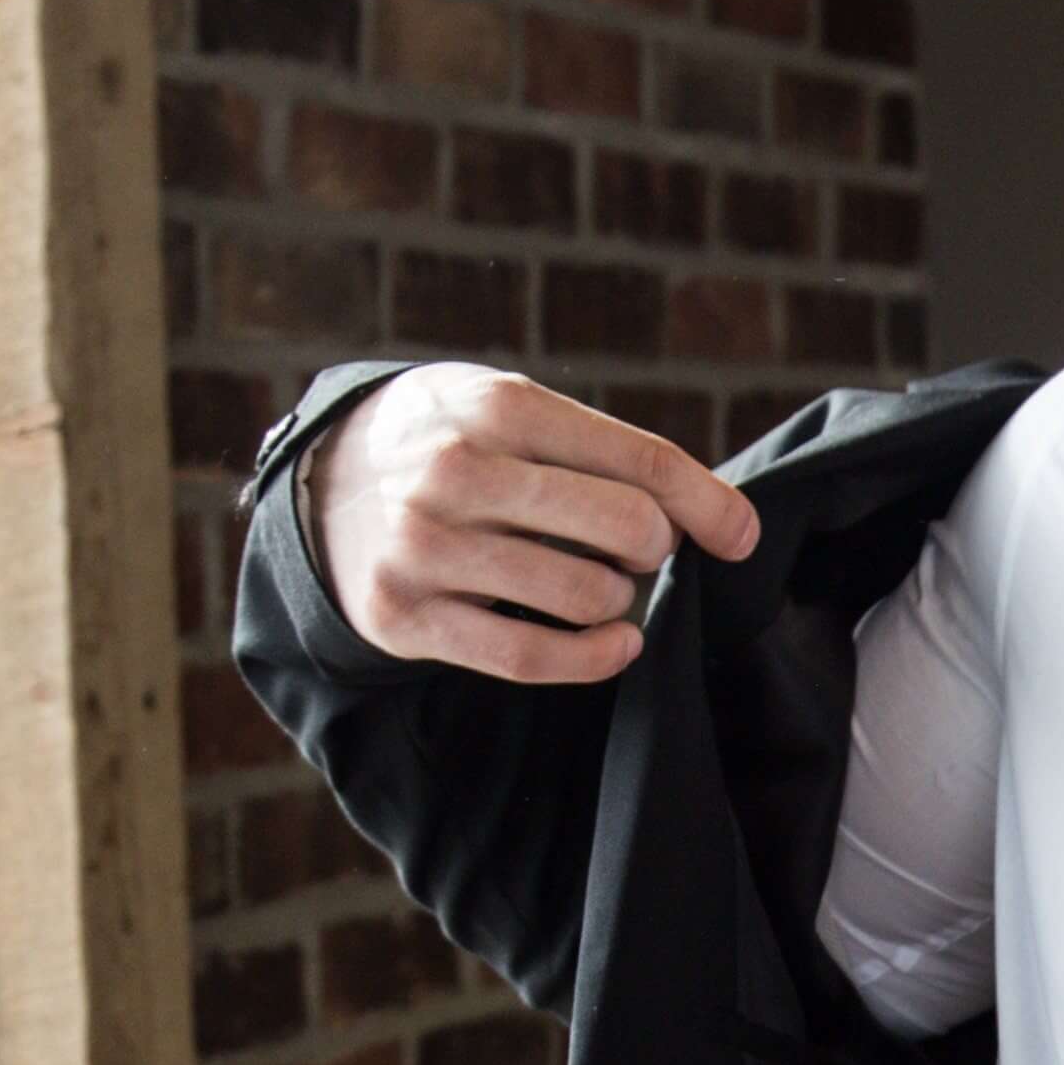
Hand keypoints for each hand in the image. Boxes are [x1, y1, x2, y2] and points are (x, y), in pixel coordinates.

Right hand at [308, 364, 760, 684]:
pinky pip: (532, 657)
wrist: (323, 485)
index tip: (740, 536)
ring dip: (618, 599)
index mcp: (496, 407)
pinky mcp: (406, 617)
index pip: (640, 461)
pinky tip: (616, 642)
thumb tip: (732, 524)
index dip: (708, 505)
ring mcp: (425, 548)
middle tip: (634, 549)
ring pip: (586, 596)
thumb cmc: (454, 445)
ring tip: (597, 582)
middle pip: (627, 529)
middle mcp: (455, 472)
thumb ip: (610, 453)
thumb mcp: (512, 410)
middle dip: (654, 548)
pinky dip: (596, 657)